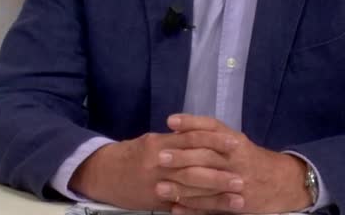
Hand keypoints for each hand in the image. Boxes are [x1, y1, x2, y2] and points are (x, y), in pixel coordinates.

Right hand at [68, 129, 241, 210]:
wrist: (101, 174)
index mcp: (158, 144)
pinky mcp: (157, 202)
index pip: (191, 140)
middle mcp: (158, 164)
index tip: (237, 143)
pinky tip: (217, 212)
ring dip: (217, 196)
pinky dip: (201, 209)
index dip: (215, 141)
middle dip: (220, 174)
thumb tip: (200, 138)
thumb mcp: (150, 141)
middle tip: (243, 178)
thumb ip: (174, 141)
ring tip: (238, 198)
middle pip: (194, 168)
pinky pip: (182, 206)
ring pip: (191, 191)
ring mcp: (157, 185)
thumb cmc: (129, 154)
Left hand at [156, 114, 312, 213]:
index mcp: (235, 141)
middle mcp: (236, 159)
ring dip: (181, 186)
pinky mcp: (237, 203)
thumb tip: (178, 130)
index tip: (170, 122)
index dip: (191, 123)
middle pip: (206, 155)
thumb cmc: (249, 159)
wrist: (282, 183)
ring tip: (160, 187)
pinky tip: (175, 207)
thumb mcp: (235, 142)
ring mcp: (237, 182)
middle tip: (159, 157)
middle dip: (182, 156)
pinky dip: (193, 207)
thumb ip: (211, 136)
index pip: (212, 128)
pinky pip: (212, 206)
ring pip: (206, 183)